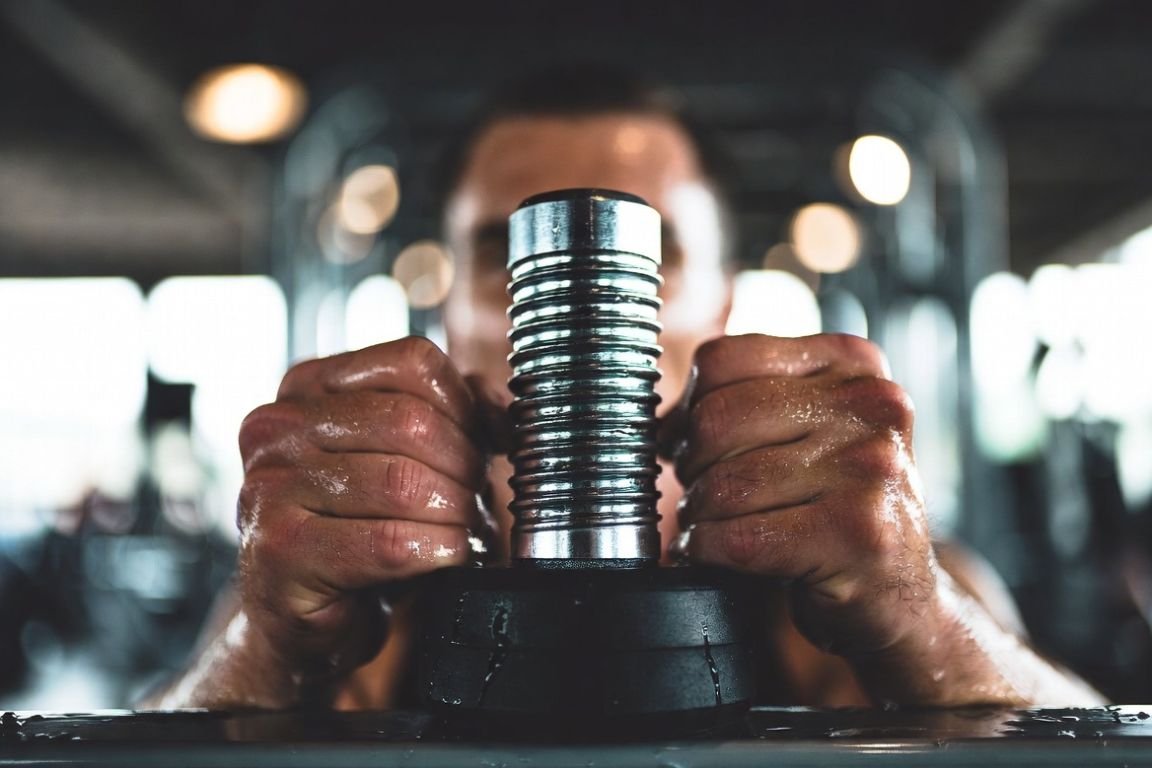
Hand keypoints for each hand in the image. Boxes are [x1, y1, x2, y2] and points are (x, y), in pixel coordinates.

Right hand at [235, 337, 495, 691]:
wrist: (317, 619)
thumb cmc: (369, 528)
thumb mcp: (415, 454)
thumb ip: (460, 411)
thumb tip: (505, 409)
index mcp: (309, 384)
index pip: (413, 363)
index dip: (465, 408)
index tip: (481, 448)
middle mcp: (277, 426)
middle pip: (412, 421)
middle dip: (463, 469)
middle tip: (473, 503)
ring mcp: (269, 486)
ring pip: (404, 483)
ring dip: (453, 516)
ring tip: (459, 533)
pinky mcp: (280, 550)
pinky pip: (389, 542)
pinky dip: (435, 553)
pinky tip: (440, 561)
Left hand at [671, 333, 936, 657]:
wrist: (899, 595)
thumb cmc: (835, 508)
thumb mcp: (803, 432)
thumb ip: (740, 403)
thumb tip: (656, 423)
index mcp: (850, 364)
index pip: (723, 359)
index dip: (687, 409)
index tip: (687, 444)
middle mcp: (871, 406)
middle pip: (717, 419)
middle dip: (690, 467)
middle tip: (701, 495)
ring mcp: (870, 468)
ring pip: (724, 485)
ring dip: (700, 517)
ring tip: (715, 528)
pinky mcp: (859, 534)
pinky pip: (740, 539)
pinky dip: (709, 553)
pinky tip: (718, 557)